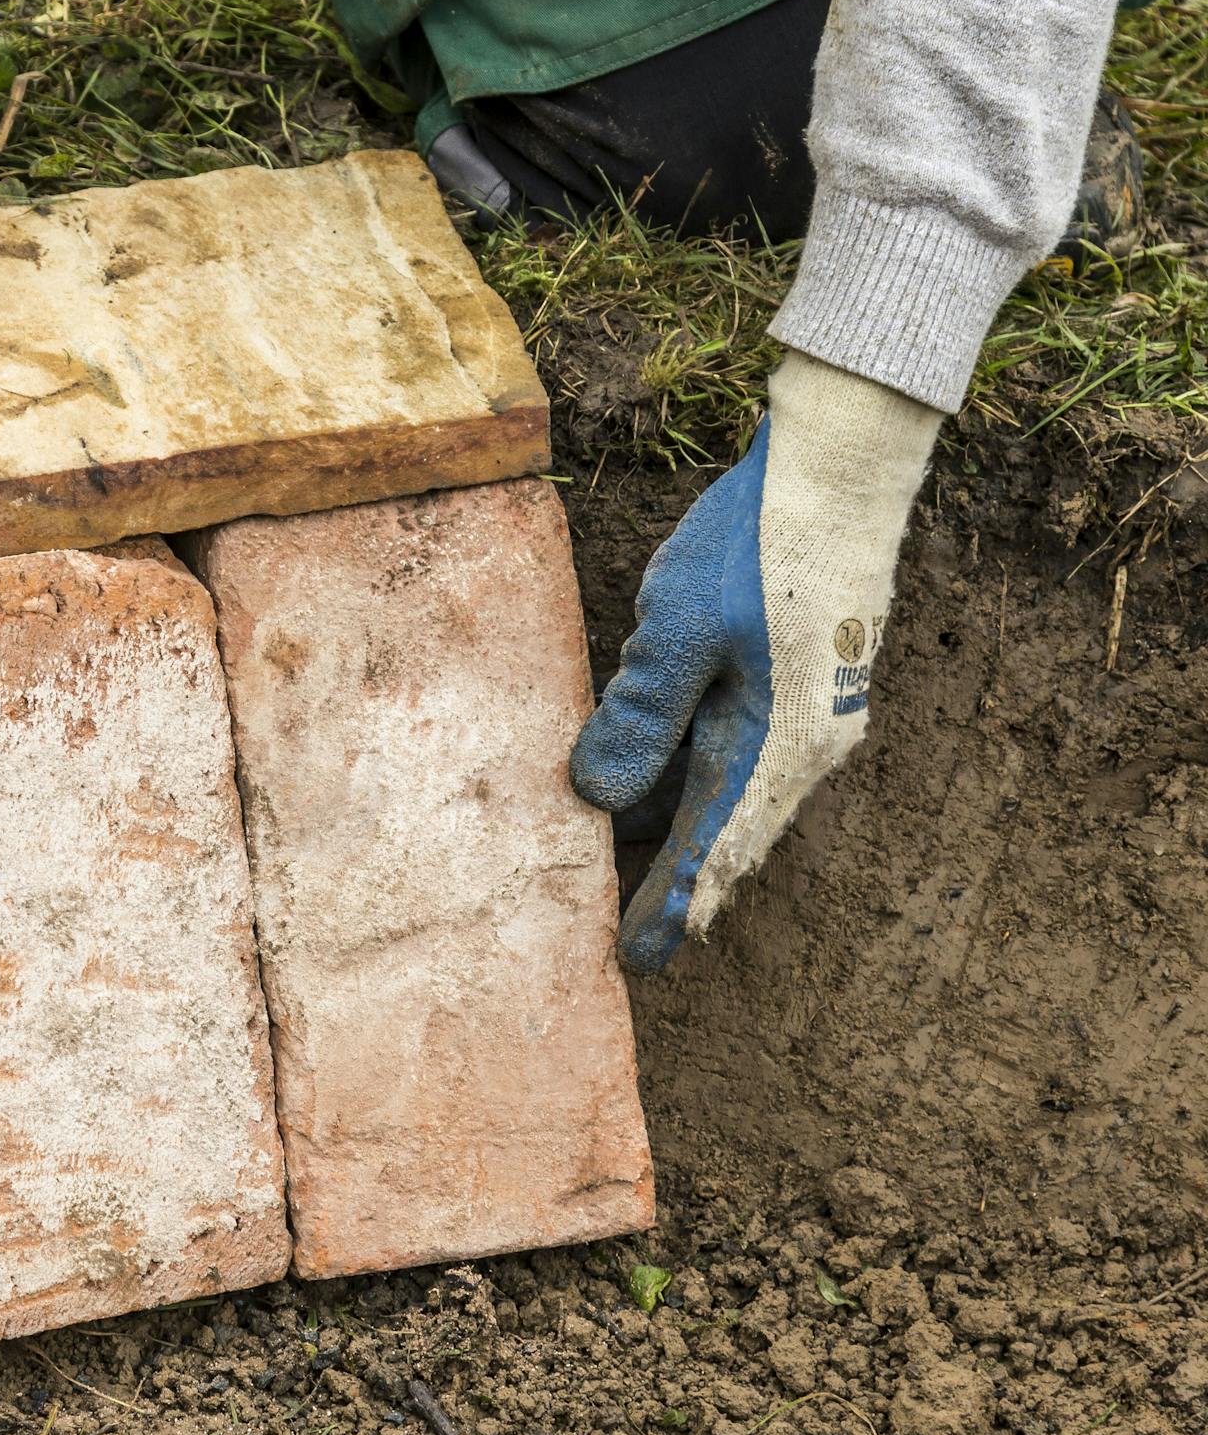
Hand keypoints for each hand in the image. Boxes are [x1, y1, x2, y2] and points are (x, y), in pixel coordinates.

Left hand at [572, 353, 941, 971]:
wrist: (838, 471)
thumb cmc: (755, 546)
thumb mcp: (679, 630)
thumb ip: (638, 716)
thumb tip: (597, 799)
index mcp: (777, 748)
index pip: (714, 853)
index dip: (670, 909)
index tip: (630, 963)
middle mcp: (802, 747)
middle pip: (727, 838)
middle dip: (673, 888)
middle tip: (622, 940)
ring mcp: (805, 714)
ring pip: (730, 797)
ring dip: (679, 837)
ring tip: (618, 875)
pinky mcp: (795, 683)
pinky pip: (736, 757)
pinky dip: (691, 784)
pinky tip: (647, 787)